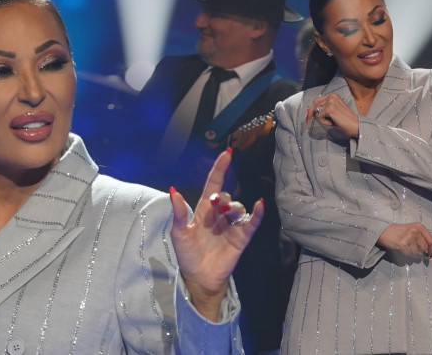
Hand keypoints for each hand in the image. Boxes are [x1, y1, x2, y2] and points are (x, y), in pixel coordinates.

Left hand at [169, 149, 262, 320]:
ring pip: (237, 208)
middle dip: (221, 198)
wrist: (199, 277)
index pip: (213, 185)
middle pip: (225, 197)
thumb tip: (173, 190)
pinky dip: (256, 214)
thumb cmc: (187, 255)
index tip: (227, 154)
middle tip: (215, 205)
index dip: (220, 169)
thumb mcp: (178, 233)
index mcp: (204, 211)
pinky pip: (251, 223)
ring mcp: (231, 226)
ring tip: (225, 215)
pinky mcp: (241, 238)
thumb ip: (178, 213)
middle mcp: (219, 216)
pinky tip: (259, 205)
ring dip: (232, 208)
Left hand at [306, 93, 358, 136]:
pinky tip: (332, 122)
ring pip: (317, 112)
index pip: (317, 99)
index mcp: (333, 95)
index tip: (309, 114)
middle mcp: (332, 96)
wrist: (354, 124)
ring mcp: (330, 102)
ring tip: (332, 120)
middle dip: (314, 113)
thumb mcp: (334, 109)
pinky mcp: (329, 109)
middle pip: (315, 104)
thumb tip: (312, 111)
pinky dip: (324, 122)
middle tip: (313, 118)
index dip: (312, 107)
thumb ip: (325, 107)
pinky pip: (319, 117)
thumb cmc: (344, 119)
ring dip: (322, 118)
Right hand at [377, 222, 431, 257]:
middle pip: (424, 247)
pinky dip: (405, 253)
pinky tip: (401, 247)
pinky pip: (409, 253)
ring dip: (411, 251)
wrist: (383, 231)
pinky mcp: (402, 244)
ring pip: (416, 252)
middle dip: (419, 249)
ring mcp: (408, 237)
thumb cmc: (400, 231)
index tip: (430, 254)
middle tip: (411, 245)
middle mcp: (415, 230)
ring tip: (405, 245)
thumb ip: (427, 236)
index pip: (431, 240)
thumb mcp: (415, 230)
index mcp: (419, 226)